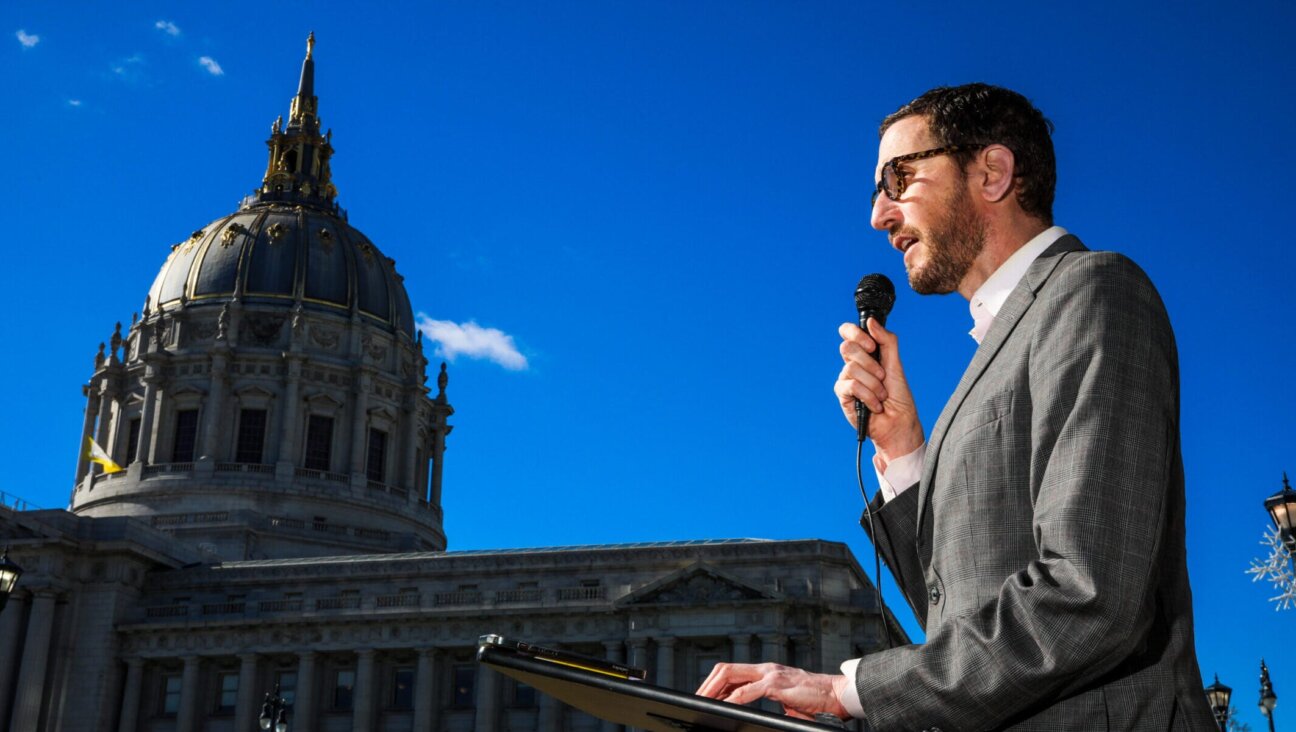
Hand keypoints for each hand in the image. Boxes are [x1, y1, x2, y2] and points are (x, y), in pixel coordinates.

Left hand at [695, 662, 850, 719]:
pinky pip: (748, 691)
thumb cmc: (815, 700)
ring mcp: (771, 675)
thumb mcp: (787, 700)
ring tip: (702, 702)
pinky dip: (733, 699)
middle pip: (725, 670)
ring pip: (731, 675)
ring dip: (713, 689)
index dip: (714, 683)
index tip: (703, 696)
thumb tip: (752, 712)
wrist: (838, 695)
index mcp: (766, 672)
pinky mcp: (778, 685)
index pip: (732, 671)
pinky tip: (724, 707)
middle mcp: (766, 669)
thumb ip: (770, 701)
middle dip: (707, 684)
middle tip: (695, 699)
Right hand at [834, 318, 923, 465]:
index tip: (871, 346)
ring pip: (851, 368)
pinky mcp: (843, 396)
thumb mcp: (896, 364)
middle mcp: (853, 365)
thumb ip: (886, 340)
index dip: (855, 333)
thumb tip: (871, 322)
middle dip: (870, 363)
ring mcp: (847, 380)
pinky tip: (874, 405)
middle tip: (882, 375)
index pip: (848, 333)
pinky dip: (868, 395)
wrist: (899, 423)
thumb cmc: (899, 397)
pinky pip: (851, 386)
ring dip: (873, 383)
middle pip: (847, 348)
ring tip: (881, 394)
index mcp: (865, 354)